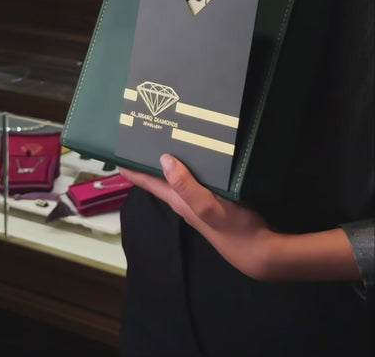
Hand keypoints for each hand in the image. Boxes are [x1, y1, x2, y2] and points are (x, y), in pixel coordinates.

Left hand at [120, 155, 361, 283]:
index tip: (118, 150)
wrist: (262, 251)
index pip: (150, 182)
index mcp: (180, 200)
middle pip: (163, 175)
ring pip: (182, 172)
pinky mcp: (218, 196)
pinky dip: (197, 160)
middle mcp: (187, 199)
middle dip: (152, 155)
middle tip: (146, 128)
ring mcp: (203, 198)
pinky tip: (204, 149)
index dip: (133, 168)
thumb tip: (164, 159)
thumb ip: (186, 185)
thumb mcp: (207, 206)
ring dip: (176, 155)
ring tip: (172, 132)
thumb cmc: (233, 229)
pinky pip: (201, 173)